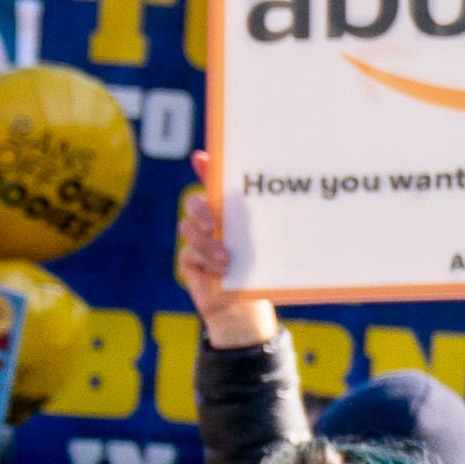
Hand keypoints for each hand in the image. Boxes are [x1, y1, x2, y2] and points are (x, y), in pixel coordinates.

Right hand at [178, 162, 281, 353]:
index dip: (207, 167)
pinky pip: (189, 253)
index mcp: (229, 212)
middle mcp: (210, 221)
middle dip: (199, 209)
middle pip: (194, 203)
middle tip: (212, 223)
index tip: (201, 158)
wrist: (246, 305)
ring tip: (226, 259)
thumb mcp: (266, 245)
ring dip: (207, 244)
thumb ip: (262, 223)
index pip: (214, 182)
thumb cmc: (259, 271)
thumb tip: (275, 198)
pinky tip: (221, 271)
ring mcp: (196, 239)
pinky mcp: (189, 259)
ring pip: (188, 230)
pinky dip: (206, 262)